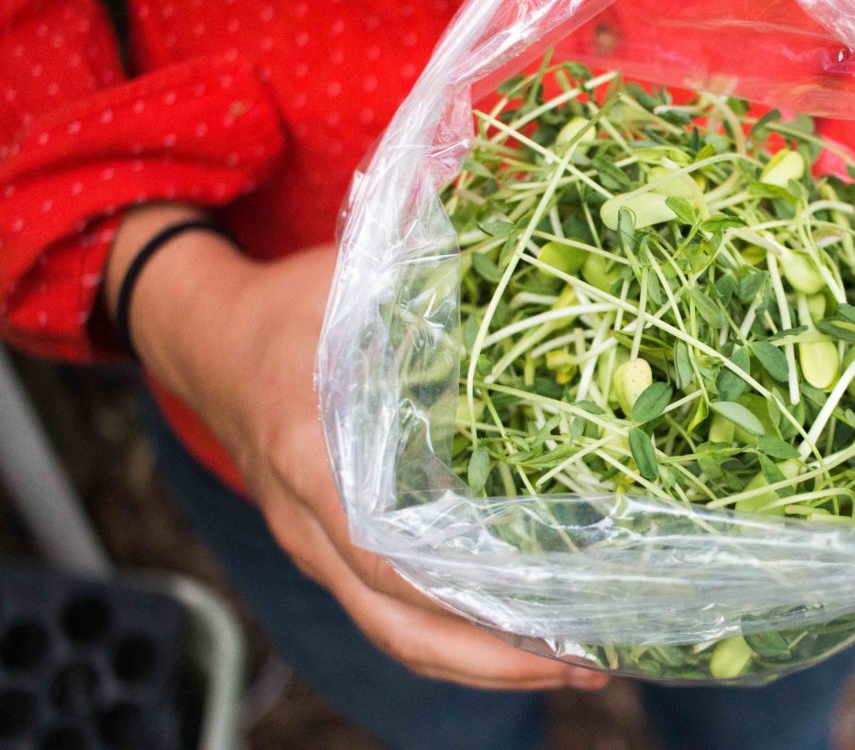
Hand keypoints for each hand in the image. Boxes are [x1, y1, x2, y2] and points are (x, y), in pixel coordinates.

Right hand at [108, 205, 606, 690]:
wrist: (207, 340)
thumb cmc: (287, 306)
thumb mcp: (350, 280)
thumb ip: (426, 279)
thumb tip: (525, 249)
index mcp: (312, 455)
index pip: (387, 552)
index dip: (466, 597)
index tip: (549, 615)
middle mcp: (309, 521)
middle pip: (398, 624)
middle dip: (494, 660)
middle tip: (589, 663)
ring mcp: (313, 546)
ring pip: (393, 634)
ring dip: (481, 663)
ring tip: (573, 663)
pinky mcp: (326, 550)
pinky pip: (386, 615)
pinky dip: (452, 640)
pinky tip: (516, 636)